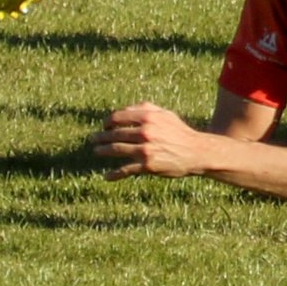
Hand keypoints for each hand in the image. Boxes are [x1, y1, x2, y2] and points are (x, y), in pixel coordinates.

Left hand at [92, 102, 207, 180]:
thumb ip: (145, 108)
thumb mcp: (164, 114)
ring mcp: (145, 150)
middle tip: (92, 139)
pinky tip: (107, 177)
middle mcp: (145, 132)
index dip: (107, 121)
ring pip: (117, 150)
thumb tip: (124, 110)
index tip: (103, 126)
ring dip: (103, 151)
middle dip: (101, 136)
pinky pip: (126, 170)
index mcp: (148, 117)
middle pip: (115, 134)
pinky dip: (115, 174)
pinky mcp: (147, 166)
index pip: (118, 117)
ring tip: (96, 151)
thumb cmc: (178, 131)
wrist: (195, 152)